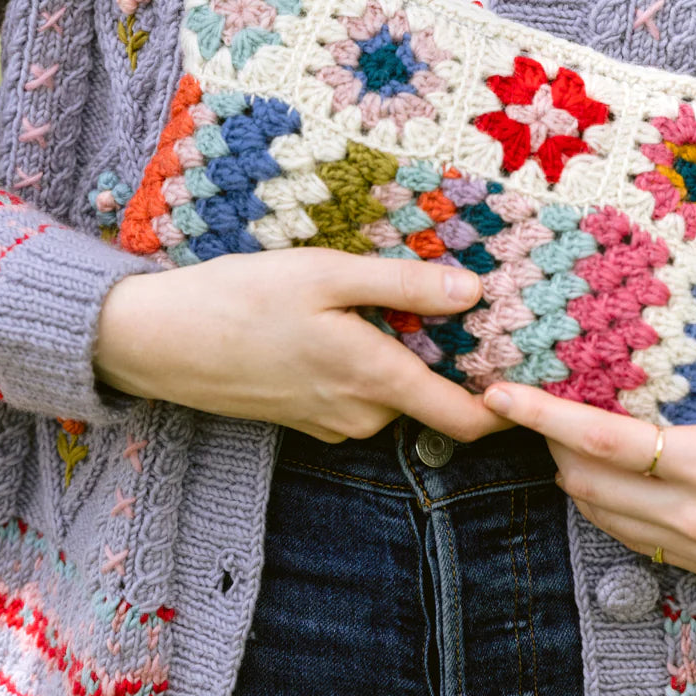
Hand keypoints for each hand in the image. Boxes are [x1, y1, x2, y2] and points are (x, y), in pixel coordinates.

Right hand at [95, 248, 514, 445]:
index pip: (465, 419)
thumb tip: (475, 292)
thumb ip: (403, 286)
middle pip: (430, 398)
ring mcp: (328, 421)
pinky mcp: (303, 416)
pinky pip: (356, 396)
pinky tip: (344, 321)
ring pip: (392, 394)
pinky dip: (367, 365)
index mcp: (374, 378)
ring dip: (404, 358)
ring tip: (396, 299)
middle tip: (468, 303)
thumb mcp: (327, 275)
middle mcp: (359, 413)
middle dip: (452, 362)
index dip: (508, 408)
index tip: (537, 377)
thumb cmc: (241, 298)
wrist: (158, 341)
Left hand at [482, 375, 695, 581]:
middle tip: (530, 405)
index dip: (541, 416)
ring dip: (573, 475)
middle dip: (548, 444)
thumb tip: (620, 363)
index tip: (498, 393)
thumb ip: (685, 387)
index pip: (600, 440)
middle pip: (587, 483)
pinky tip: (607, 472)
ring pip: (602, 515)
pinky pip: (634, 537)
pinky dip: (608, 503)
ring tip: (561, 435)